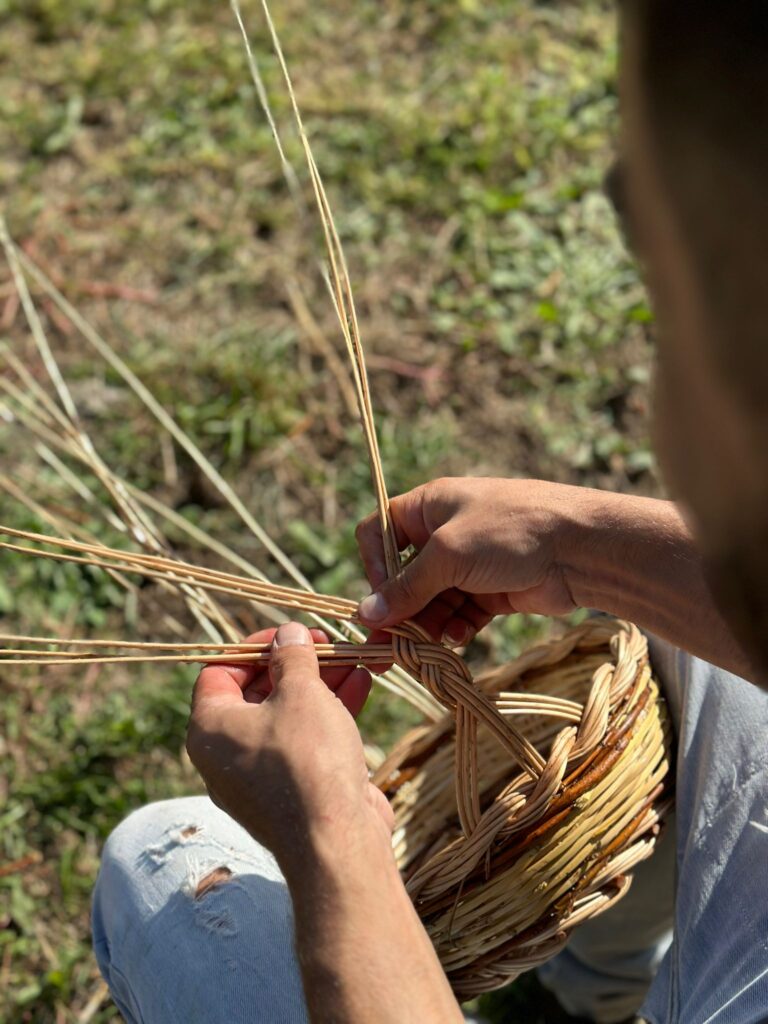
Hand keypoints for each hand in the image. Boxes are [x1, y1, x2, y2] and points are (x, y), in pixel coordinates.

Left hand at [186, 622, 392, 872]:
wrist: (337, 842)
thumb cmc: (308, 759)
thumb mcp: (300, 692)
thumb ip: (293, 657)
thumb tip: (288, 634)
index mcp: (210, 728)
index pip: (220, 671)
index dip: (254, 646)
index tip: (289, 634)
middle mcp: (227, 754)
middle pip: (258, 692)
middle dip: (296, 664)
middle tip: (327, 643)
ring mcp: (261, 776)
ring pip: (287, 716)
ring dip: (320, 684)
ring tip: (353, 658)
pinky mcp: (294, 791)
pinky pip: (306, 741)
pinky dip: (329, 713)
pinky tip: (361, 686)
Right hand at [356, 478, 587, 643]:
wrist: (580, 549)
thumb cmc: (510, 532)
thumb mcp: (449, 554)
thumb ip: (407, 587)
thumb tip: (365, 615)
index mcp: (428, 507)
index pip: (379, 533)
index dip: (372, 565)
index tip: (378, 598)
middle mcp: (444, 534)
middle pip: (404, 577)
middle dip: (397, 612)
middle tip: (385, 652)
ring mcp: (468, 564)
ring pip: (431, 601)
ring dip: (426, 626)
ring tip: (425, 650)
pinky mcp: (490, 591)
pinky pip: (459, 614)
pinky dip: (454, 628)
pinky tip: (458, 638)